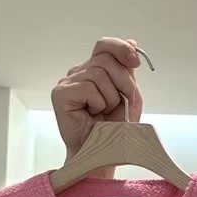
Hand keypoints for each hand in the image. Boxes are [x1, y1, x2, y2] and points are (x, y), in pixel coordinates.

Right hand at [51, 37, 145, 159]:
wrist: (101, 154)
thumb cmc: (114, 129)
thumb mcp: (129, 95)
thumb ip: (128, 70)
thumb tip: (133, 43)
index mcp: (95, 70)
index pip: (105, 45)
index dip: (121, 48)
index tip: (135, 61)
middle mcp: (79, 73)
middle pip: (105, 59)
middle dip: (123, 83)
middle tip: (120, 104)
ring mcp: (67, 82)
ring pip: (98, 74)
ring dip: (110, 98)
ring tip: (103, 113)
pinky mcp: (60, 94)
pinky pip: (88, 88)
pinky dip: (98, 103)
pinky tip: (92, 115)